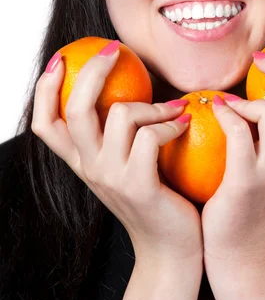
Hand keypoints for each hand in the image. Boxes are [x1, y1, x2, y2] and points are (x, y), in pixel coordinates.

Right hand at [31, 46, 203, 264]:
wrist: (171, 249)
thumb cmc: (155, 197)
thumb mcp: (125, 164)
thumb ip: (118, 134)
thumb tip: (129, 83)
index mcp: (82, 161)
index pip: (44, 124)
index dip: (45, 89)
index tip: (60, 59)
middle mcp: (89, 168)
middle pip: (76, 109)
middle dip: (93, 70)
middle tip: (114, 49)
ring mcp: (111, 178)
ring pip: (122, 115)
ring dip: (154, 104)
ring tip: (174, 108)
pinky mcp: (138, 186)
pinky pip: (151, 136)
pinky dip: (171, 124)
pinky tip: (184, 123)